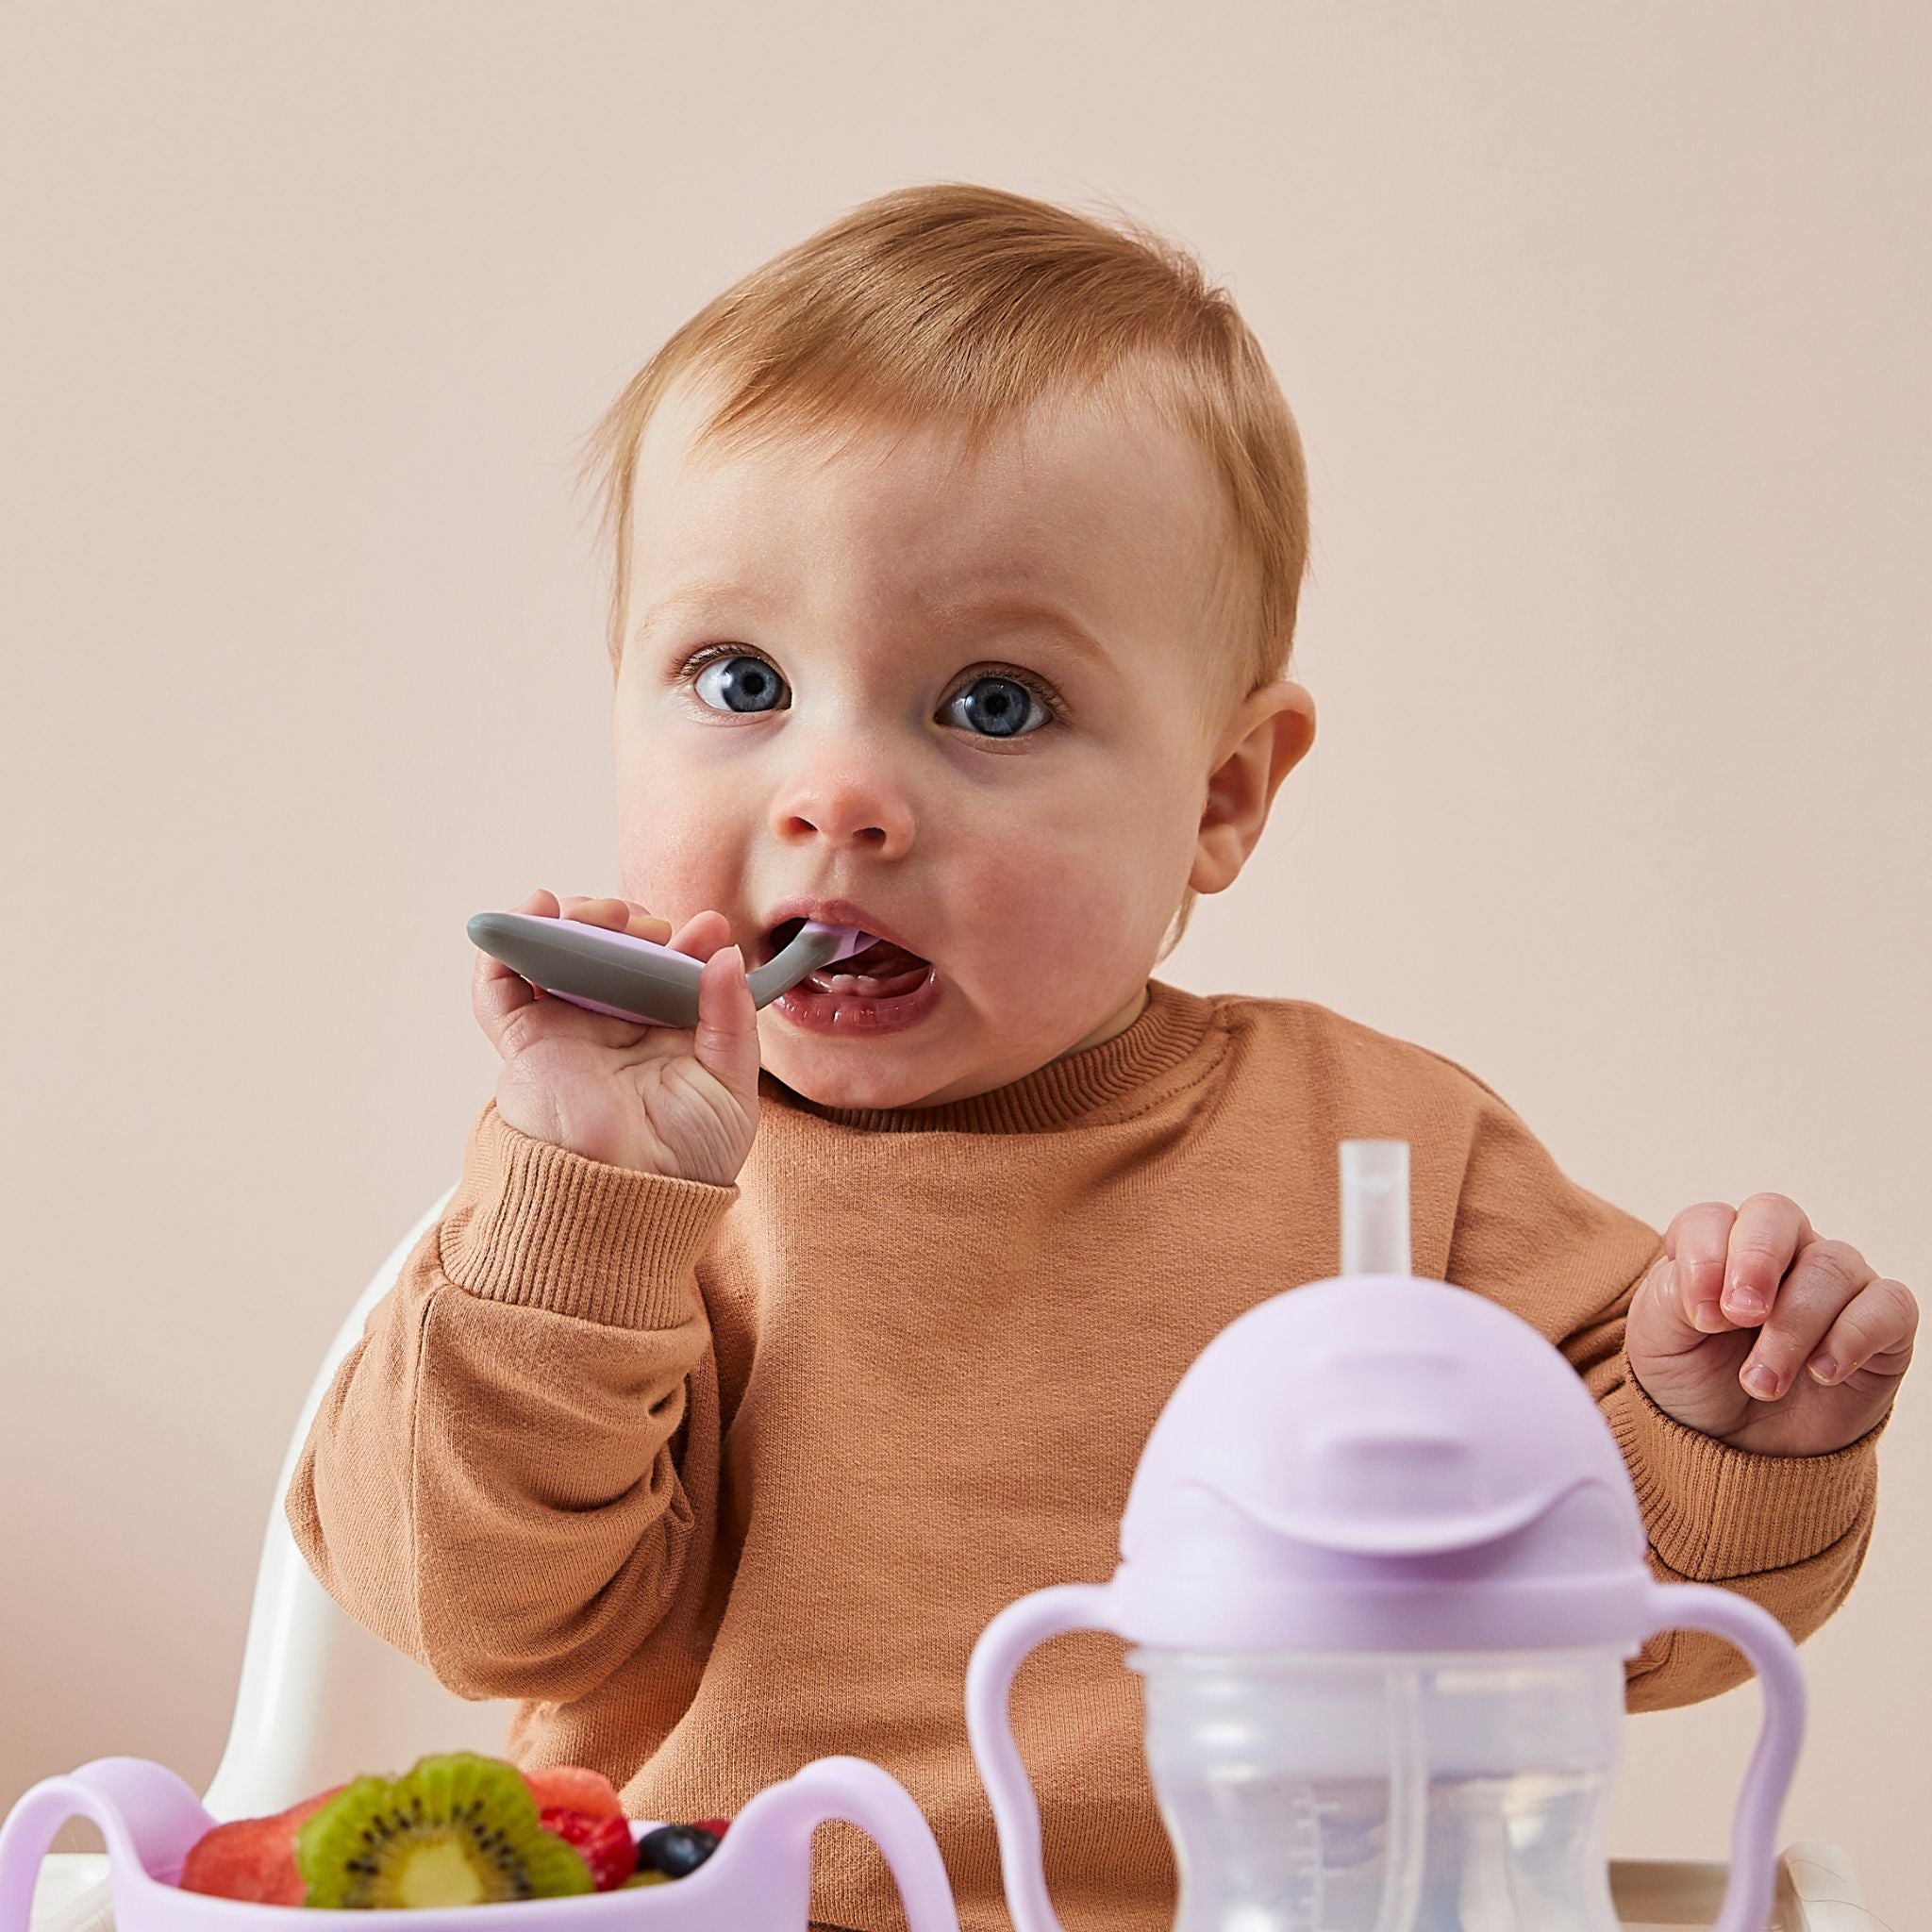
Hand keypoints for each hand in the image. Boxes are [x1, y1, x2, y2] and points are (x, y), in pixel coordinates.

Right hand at [473, 888, 758, 1183]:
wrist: (631, 1202)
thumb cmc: (686, 1161)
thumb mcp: (731, 1087)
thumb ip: (732, 1020)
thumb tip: (727, 955)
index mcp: (664, 1032)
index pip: (669, 968)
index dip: (685, 941)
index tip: (709, 928)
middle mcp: (612, 1025)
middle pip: (609, 949)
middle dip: (628, 921)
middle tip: (649, 928)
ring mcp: (565, 1029)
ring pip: (556, 953)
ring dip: (573, 917)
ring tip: (601, 914)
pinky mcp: (524, 1042)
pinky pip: (500, 986)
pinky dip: (506, 941)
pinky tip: (535, 911)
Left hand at [1626, 1193, 1915, 1454]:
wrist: (1737, 1448)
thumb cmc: (1694, 1379)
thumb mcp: (1657, 1340)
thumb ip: (1673, 1298)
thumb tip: (1720, 1295)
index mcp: (1716, 1245)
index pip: (1712, 1220)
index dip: (1704, 1258)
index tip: (1701, 1315)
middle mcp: (1779, 1252)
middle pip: (1775, 1215)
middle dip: (1756, 1262)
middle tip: (1741, 1316)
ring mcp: (1832, 1282)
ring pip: (1830, 1265)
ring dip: (1793, 1327)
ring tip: (1762, 1382)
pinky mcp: (1881, 1322)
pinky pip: (1888, 1304)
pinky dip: (1854, 1336)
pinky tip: (1822, 1373)